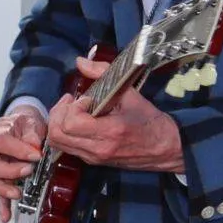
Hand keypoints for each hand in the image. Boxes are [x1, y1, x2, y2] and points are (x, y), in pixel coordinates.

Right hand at [0, 108, 48, 221]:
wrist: (23, 126)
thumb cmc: (25, 124)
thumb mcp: (31, 122)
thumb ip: (32, 132)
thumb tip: (33, 146)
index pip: (1, 141)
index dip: (17, 149)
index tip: (35, 155)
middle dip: (8, 171)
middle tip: (27, 171)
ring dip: (3, 189)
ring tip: (17, 193)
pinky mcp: (0, 177)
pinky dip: (2, 204)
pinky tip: (6, 215)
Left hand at [45, 57, 185, 173]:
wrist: (166, 149)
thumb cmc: (150, 121)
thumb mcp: (131, 94)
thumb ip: (104, 74)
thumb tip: (80, 61)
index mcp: (109, 132)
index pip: (71, 124)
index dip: (73, 107)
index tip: (86, 98)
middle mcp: (97, 149)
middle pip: (57, 135)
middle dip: (58, 113)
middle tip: (71, 101)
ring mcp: (93, 158)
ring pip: (57, 143)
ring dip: (58, 123)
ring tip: (72, 110)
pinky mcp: (92, 161)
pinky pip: (67, 147)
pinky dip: (64, 132)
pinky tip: (77, 120)